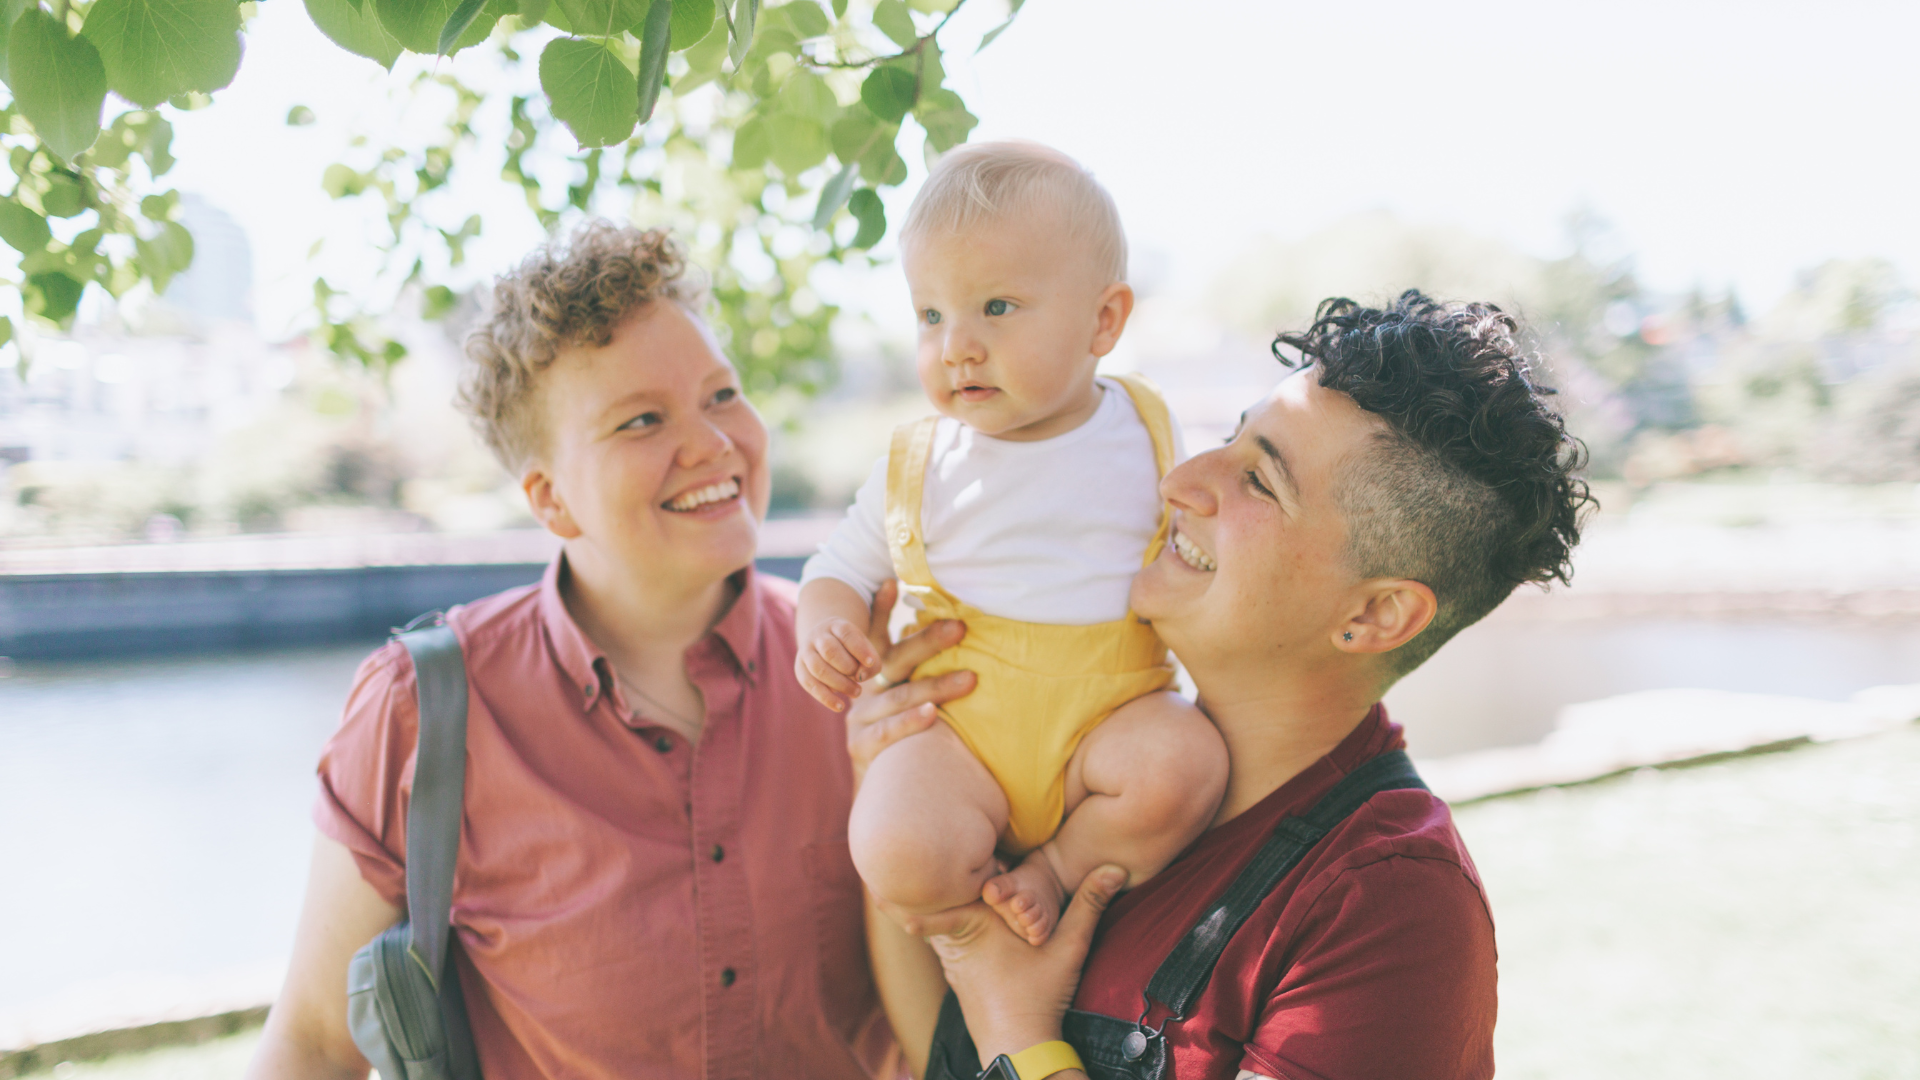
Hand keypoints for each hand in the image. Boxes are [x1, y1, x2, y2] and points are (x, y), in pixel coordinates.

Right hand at [797, 615, 883, 711]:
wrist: (826, 643)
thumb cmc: (853, 650)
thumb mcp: (866, 651)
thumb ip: (871, 664)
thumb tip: (860, 677)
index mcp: (836, 625)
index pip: (846, 634)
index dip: (859, 649)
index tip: (871, 662)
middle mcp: (818, 635)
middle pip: (830, 651)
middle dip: (848, 669)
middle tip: (861, 682)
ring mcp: (806, 651)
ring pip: (818, 667)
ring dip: (839, 684)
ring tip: (856, 692)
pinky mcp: (800, 668)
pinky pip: (809, 683)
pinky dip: (825, 697)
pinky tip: (839, 706)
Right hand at [844, 579, 975, 786]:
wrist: (884, 790)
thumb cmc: (907, 736)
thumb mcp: (907, 698)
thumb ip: (921, 669)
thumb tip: (960, 630)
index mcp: (873, 674)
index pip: (874, 634)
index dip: (880, 608)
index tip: (892, 581)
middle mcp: (864, 690)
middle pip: (896, 660)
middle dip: (929, 642)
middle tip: (960, 628)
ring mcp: (860, 717)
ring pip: (901, 696)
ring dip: (937, 686)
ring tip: (970, 679)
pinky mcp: (862, 746)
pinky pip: (889, 731)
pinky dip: (912, 722)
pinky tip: (933, 715)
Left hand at [891, 865, 1128, 1065]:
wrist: (1020, 1044)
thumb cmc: (1040, 994)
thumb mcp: (1070, 947)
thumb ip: (1090, 904)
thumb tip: (1115, 868)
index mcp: (977, 922)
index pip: (936, 894)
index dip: (910, 880)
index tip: (887, 864)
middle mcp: (956, 938)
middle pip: (926, 904)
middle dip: (906, 887)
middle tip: (883, 862)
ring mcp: (950, 959)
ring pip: (929, 923)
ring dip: (918, 906)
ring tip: (890, 885)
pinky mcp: (954, 973)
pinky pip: (937, 939)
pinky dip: (929, 924)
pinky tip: (919, 915)